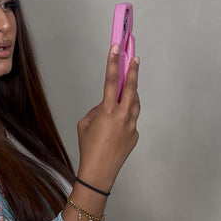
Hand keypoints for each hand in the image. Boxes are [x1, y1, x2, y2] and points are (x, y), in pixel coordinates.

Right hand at [76, 44, 139, 191]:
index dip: (113, 62)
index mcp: (108, 111)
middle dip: (133, 71)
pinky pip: (132, 120)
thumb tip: (106, 104)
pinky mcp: (134, 135)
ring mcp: (131, 126)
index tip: (116, 48)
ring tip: (128, 85)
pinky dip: (126, 116)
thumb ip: (97, 110)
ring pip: (135, 103)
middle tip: (135, 58)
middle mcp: (123, 117)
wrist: (98, 173)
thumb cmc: (88, 149)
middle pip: (131, 87)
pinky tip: (118, 121)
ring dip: (132, 93)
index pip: (111, 80)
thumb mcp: (86, 124)